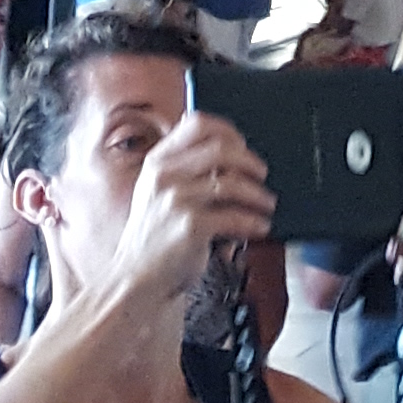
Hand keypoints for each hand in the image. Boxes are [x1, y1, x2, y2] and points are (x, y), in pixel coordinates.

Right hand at [111, 101, 271, 309]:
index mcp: (157, 161)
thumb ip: (181, 167)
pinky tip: (259, 226)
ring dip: (257, 194)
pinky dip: (253, 221)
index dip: (227, 130)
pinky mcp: (191, 227)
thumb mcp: (155, 191)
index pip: (197, 124)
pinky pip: (234, 216)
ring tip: (267, 204)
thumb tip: (230, 149)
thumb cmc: (152, 236)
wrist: (135, 279)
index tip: (243, 144)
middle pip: (222, 149)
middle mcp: (165, 175)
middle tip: (261, 174)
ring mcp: (177, 200)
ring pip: (232, 183)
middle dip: (250, 161)